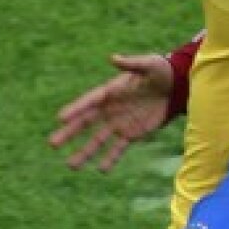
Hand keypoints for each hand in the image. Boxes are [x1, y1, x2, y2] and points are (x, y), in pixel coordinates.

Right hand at [48, 53, 174, 172]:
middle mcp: (109, 109)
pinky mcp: (131, 134)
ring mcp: (118, 123)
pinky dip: (110, 158)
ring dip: (85, 153)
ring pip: (98, 140)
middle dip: (69, 134)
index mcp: (110, 91)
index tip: (60, 118)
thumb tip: (113, 58)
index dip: (75, 109)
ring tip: (71, 166)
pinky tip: (101, 170)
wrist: (176, 87)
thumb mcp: (148, 64)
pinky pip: (118, 148)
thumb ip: (132, 64)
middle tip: (52, 143)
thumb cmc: (160, 71)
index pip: (88, 102)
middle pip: (85, 123)